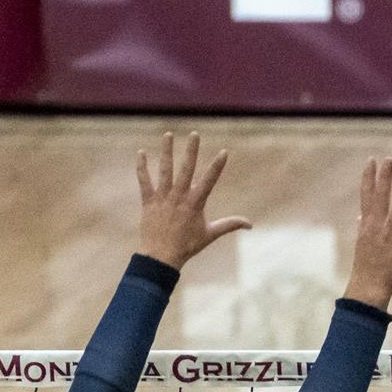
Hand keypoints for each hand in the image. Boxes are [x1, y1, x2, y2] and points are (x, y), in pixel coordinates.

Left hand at [136, 131, 250, 268]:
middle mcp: (179, 197)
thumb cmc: (187, 246)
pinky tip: (141, 153)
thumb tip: (250, 224)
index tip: (224, 152)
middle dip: (191, 151)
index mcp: (195, 204)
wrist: (161, 257)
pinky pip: (144, 181)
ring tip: (168, 134)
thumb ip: (230, 224)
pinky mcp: (148, 201)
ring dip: (167, 152)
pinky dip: (142, 167)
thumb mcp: (210, 234)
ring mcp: (163, 198)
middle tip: (194, 134)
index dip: (217, 166)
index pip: (209, 181)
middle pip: (186, 169)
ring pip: (165, 170)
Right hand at [343, 158, 391, 310]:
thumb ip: (363, 227)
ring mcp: (389, 235)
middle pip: (380, 197)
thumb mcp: (362, 243)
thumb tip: (360, 217)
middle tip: (388, 159)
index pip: (366, 196)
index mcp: (366, 224)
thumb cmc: (367, 266)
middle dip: (384, 177)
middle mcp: (376, 227)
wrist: (369, 286)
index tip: (371, 161)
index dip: (368, 177)